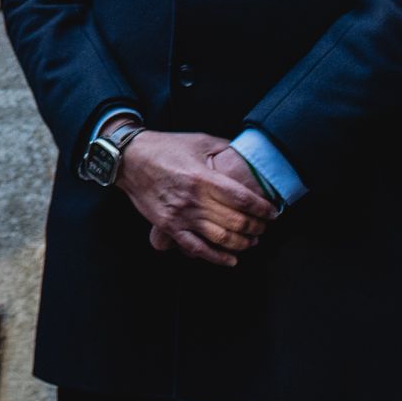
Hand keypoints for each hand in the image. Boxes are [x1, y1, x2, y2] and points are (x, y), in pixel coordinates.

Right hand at [117, 129, 275, 266]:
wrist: (129, 158)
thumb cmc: (164, 147)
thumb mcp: (197, 140)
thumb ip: (224, 148)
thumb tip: (247, 155)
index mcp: (202, 177)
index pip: (242, 199)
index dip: (262, 208)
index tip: (273, 212)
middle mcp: (193, 199)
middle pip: (236, 221)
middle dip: (257, 227)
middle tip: (264, 226)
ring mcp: (181, 215)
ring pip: (221, 238)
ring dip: (243, 243)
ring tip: (252, 241)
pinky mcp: (169, 226)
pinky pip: (196, 248)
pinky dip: (217, 258)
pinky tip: (231, 260)